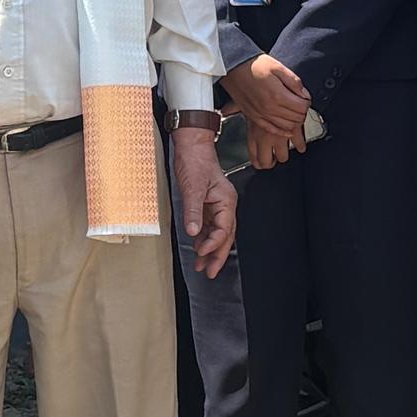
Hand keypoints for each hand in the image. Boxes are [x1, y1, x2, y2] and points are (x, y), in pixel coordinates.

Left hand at [172, 124, 237, 280]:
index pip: (224, 229)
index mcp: (226, 200)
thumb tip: (193, 232)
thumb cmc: (195, 160)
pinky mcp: (206, 204)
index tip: (201, 253)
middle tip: (210, 272)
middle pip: (225, 235)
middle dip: (217, 255)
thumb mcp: (192, 187)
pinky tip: (197, 247)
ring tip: (201, 265)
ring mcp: (216, 205)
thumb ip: (193, 212)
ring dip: (209, 249)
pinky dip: (203, 238)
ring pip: (217, 233)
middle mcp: (224, 204)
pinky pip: (208, 226)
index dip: (213, 243)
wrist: (190, 144)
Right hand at [226, 53, 311, 149]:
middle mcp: (270, 108)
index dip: (307, 102)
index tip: (304, 97)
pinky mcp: (254, 117)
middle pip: (297, 118)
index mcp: (278, 95)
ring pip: (287, 127)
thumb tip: (304, 94)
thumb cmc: (254, 65)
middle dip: (302, 111)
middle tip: (300, 104)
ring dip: (295, 121)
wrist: (233, 68)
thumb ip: (294, 82)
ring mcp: (261, 115)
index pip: (302, 107)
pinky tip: (287, 129)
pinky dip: (283, 131)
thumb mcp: (278, 67)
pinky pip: (273, 129)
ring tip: (294, 112)